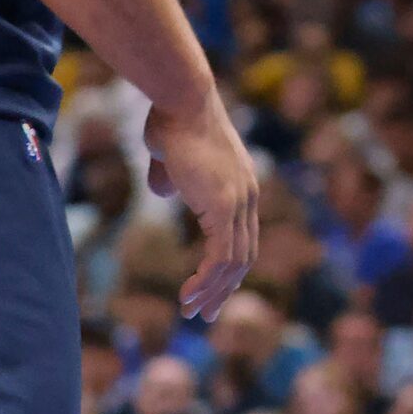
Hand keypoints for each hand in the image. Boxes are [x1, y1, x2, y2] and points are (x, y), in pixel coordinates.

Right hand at [144, 93, 259, 321]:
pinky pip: (221, 255)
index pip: (243, 237)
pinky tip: (189, 293)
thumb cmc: (170, 120)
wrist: (181, 100)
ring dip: (213, 291)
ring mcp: (239, 201)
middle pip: (244, 255)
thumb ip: (172, 178)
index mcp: (241, 185)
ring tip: (191, 311)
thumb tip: (165, 193)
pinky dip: (207, 279)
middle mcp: (247, 196)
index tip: (209, 289)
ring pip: (234, 262)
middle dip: (224, 288)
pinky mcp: (224, 206)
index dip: (227, 267)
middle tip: (204, 314)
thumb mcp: (171, 157)